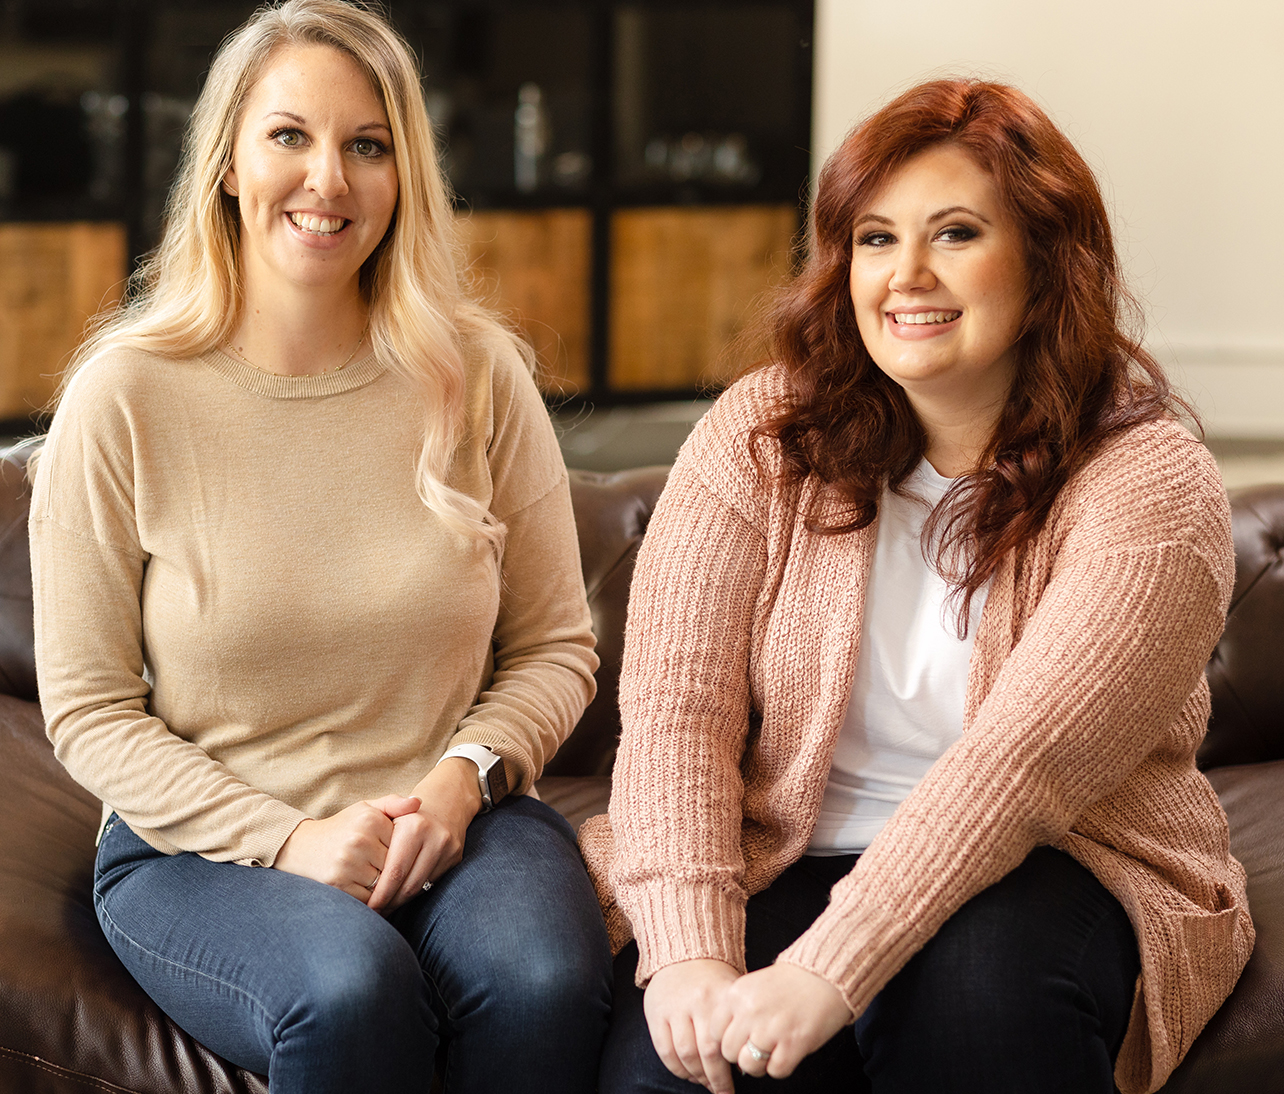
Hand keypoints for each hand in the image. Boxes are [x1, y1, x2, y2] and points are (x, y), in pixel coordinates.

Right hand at [273, 794, 420, 901]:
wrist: (300, 846)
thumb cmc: (342, 827)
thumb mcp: (366, 809)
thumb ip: (393, 804)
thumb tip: (418, 803)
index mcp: (370, 819)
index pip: (403, 844)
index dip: (401, 852)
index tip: (394, 854)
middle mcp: (359, 839)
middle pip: (394, 865)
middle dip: (393, 872)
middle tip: (387, 874)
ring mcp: (347, 862)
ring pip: (383, 884)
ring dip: (382, 888)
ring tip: (375, 881)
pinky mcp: (337, 883)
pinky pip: (367, 898)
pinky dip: (369, 899)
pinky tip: (362, 889)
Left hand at [366, 757, 482, 912]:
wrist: (445, 802)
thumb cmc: (405, 813)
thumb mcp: (386, 810)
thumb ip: (367, 833)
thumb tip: (358, 863)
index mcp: (414, 826)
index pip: (394, 872)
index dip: (379, 895)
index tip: (366, 907)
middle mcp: (434, 837)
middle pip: (408, 884)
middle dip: (389, 903)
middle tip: (373, 913)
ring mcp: (448, 849)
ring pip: (420, 888)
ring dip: (400, 902)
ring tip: (384, 908)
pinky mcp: (456, 858)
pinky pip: (431, 884)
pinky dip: (414, 894)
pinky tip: (400, 897)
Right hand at [643, 959, 740, 1092]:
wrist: (683, 952)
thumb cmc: (713, 977)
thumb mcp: (731, 990)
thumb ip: (736, 1021)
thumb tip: (745, 1057)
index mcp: (719, 997)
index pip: (725, 1044)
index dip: (729, 1071)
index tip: (735, 1085)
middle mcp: (696, 1003)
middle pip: (706, 1054)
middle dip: (715, 1080)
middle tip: (722, 1092)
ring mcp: (674, 1009)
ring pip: (684, 1055)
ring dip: (696, 1077)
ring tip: (705, 1084)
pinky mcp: (655, 1013)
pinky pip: (665, 1050)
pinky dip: (677, 1068)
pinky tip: (688, 1074)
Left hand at [713, 963, 852, 1079]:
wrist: (824, 974)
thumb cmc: (792, 981)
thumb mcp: (754, 985)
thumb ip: (738, 1010)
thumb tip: (728, 1041)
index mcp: (737, 994)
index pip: (714, 1031)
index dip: (726, 1039)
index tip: (738, 1039)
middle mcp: (750, 1012)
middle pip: (729, 1052)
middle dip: (741, 1054)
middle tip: (757, 1047)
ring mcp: (771, 1029)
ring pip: (748, 1066)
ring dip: (759, 1065)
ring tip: (771, 1052)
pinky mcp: (793, 1044)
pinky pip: (775, 1071)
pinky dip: (781, 1066)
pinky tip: (788, 1051)